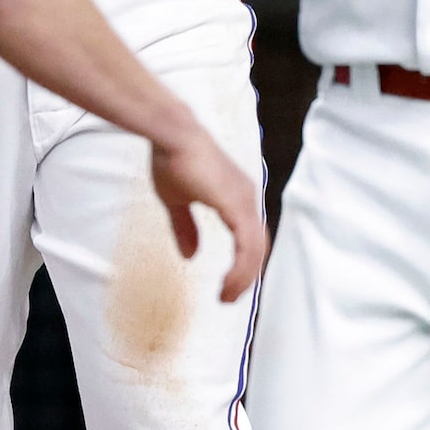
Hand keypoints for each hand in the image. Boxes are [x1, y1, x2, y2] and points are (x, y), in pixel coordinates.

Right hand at [149, 120, 266, 303]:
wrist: (171, 133)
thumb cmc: (171, 158)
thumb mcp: (176, 200)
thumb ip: (186, 227)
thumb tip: (191, 256)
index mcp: (235, 196)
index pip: (250, 237)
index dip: (243, 262)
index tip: (228, 284)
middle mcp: (246, 198)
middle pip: (258, 247)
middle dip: (246, 275)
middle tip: (230, 296)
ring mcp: (244, 200)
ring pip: (256, 250)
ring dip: (244, 277)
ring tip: (227, 296)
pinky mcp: (237, 204)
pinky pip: (247, 247)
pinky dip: (241, 269)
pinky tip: (229, 283)